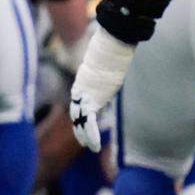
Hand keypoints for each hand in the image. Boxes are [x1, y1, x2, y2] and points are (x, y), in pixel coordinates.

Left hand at [69, 29, 134, 151]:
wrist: (109, 47)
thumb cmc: (111, 49)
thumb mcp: (108, 60)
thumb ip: (109, 63)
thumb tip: (118, 53)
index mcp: (84, 81)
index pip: (79, 101)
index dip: (80, 113)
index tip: (82, 122)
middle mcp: (81, 89)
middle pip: (76, 112)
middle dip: (79, 127)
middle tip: (82, 140)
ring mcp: (84, 94)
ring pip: (80, 120)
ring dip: (84, 135)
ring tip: (89, 147)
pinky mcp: (91, 99)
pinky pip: (89, 121)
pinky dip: (91, 135)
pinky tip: (93, 146)